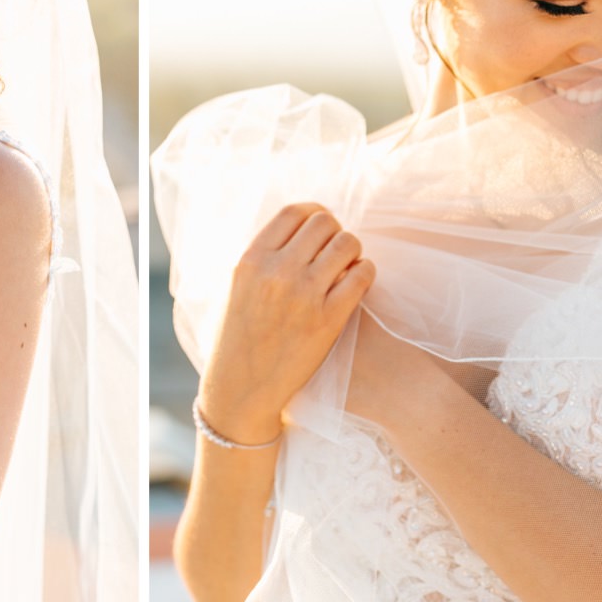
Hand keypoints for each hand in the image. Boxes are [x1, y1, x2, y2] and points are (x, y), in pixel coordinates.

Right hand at [199, 203, 375, 443]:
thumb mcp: (237, 287)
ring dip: (352, 250)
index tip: (320, 226)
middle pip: (324, 223)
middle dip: (335, 231)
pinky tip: (356, 281)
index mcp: (250, 260)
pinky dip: (364, 272)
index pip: (293, 212)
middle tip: (335, 249)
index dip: (314, 213)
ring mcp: (304, 295)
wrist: (242, 389)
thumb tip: (300, 228)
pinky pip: (362, 275)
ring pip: (347, 244)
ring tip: (347, 265)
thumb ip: (264, 256)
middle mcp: (276, 272)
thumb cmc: (239, 337)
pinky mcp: (328, 320)